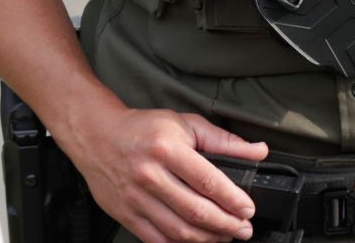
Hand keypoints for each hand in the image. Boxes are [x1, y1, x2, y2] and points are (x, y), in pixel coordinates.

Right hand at [61, 105, 268, 242]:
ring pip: (178, 230)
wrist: (96, 135)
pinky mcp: (126, 214)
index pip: (207, 180)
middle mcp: (149, 174)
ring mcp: (135, 197)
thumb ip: (223, 141)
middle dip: (226, 224)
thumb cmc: (142, 128)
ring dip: (208, 239)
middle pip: (195, 210)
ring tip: (224, 236)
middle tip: (243, 228)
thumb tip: (259, 151)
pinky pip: (157, 239)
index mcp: (166, 148)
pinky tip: (196, 241)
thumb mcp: (184, 124)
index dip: (232, 199)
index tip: (248, 209)